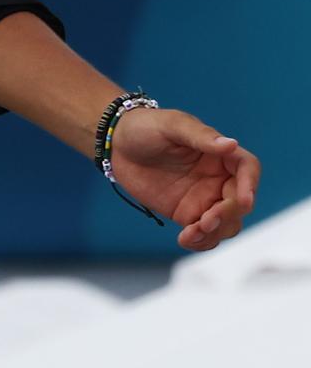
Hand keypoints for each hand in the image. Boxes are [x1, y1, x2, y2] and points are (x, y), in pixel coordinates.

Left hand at [107, 106, 259, 249]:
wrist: (116, 145)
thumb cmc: (145, 126)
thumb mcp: (171, 125)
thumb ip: (200, 136)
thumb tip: (231, 144)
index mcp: (219, 153)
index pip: (248, 169)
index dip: (250, 185)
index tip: (242, 200)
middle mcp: (218, 178)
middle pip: (239, 203)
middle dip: (227, 215)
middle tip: (205, 221)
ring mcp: (205, 198)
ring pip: (227, 223)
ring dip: (215, 233)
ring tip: (191, 233)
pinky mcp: (188, 214)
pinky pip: (205, 234)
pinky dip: (201, 242)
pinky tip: (185, 239)